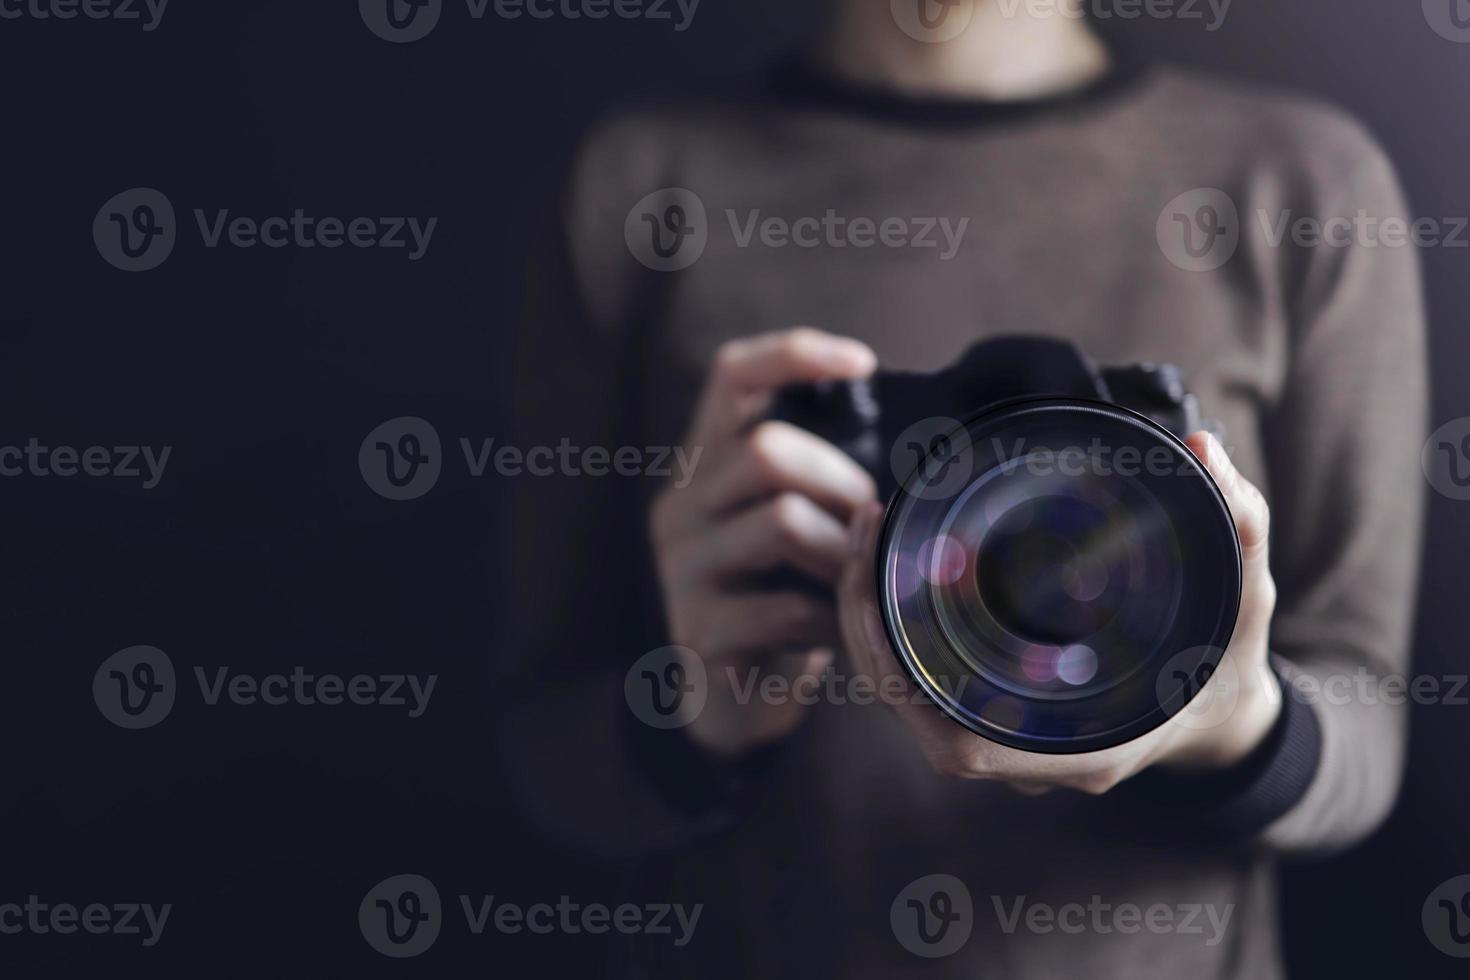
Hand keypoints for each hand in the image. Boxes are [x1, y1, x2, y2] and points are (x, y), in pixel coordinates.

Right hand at [650, 328, 878, 756]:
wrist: (734, 698)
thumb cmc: (785, 597)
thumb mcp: (798, 525)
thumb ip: (825, 478)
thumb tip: (924, 437)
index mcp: (708, 464)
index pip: (731, 376)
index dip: (793, 355)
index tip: (863, 362)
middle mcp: (682, 505)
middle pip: (764, 451)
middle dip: (840, 478)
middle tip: (872, 519)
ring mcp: (682, 569)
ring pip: (778, 521)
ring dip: (843, 550)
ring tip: (862, 577)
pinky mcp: (698, 630)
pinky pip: (783, 607)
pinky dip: (832, 619)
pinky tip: (844, 634)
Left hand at [836, 431, 1282, 793]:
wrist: (1221, 709)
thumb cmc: (1226, 660)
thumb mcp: (1245, 597)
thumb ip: (1237, 527)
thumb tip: (1207, 450)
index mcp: (1083, 748)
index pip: (960, 747)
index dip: (901, 678)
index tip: (876, 591)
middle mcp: (1034, 756)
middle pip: (911, 712)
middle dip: (866, 627)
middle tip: (861, 531)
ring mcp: (1008, 736)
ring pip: (905, 694)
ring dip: (869, 622)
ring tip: (863, 533)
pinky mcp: (993, 705)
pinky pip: (918, 678)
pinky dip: (889, 626)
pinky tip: (882, 564)